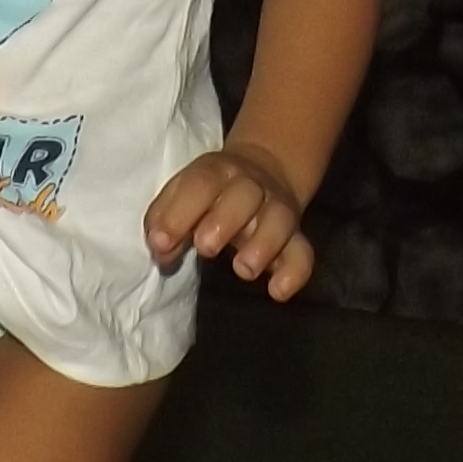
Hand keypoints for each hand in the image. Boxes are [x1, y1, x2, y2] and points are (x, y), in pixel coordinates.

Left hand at [146, 144, 312, 298]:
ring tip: (243, 268)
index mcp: (216, 172)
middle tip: (205, 248)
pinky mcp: (295, 237)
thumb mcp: (183, 194)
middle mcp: (251, 186)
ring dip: (263, 244)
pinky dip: (295, 272)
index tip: (161, 244)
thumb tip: (159, 247)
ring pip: (279, 220)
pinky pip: (303, 252)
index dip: (179, 214)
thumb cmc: (209, 194)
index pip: (200, 184)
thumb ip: (164, 218)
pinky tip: (277, 291)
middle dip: (225, 221)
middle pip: (244, 195)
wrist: (264, 169)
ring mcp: (277, 210)